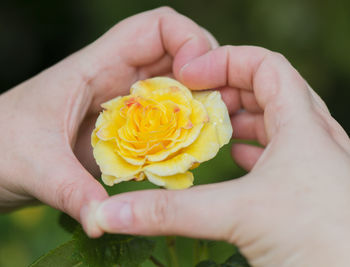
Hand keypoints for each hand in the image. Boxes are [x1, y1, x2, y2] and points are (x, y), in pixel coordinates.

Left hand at [0, 7, 215, 236]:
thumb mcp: (36, 166)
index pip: (156, 27)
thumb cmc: (0, 149)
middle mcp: (116, 79)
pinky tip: (192, 152)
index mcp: (96, 66)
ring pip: (178, 88)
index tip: (199, 75)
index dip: (188, 39)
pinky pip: (168, 118)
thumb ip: (72, 192)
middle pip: (177, 56)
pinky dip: (186, 129)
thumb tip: (103, 222)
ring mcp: (125, 104)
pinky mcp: (127, 127)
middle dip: (207, 75)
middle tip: (220, 109)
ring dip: (200, 104)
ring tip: (213, 131)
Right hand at [94, 46, 349, 265]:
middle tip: (196, 102)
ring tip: (211, 126)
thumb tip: (110, 213)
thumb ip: (171, 212)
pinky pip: (278, 154)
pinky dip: (253, 149)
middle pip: (269, 91)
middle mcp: (312, 138)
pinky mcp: (307, 190)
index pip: (266, 66)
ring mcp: (312, 164)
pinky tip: (238, 159)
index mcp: (302, 125)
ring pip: (274, 123)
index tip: (192, 76)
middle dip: (229, 90)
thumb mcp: (240, 216)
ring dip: (241, 120)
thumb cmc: (321, 242)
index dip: (227, 61)